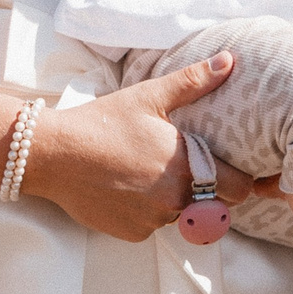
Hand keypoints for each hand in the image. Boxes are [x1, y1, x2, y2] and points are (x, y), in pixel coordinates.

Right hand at [22, 52, 254, 240]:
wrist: (53, 154)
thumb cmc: (102, 122)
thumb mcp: (148, 96)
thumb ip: (193, 82)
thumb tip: (229, 59)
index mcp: (186, 166)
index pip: (238, 189)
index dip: (239, 180)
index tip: (230, 169)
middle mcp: (174, 200)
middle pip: (211, 205)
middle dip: (207, 190)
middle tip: (187, 168)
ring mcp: (152, 221)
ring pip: (181, 215)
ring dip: (176, 201)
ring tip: (150, 173)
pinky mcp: (133, 234)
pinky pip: (154, 226)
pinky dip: (149, 212)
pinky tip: (129, 188)